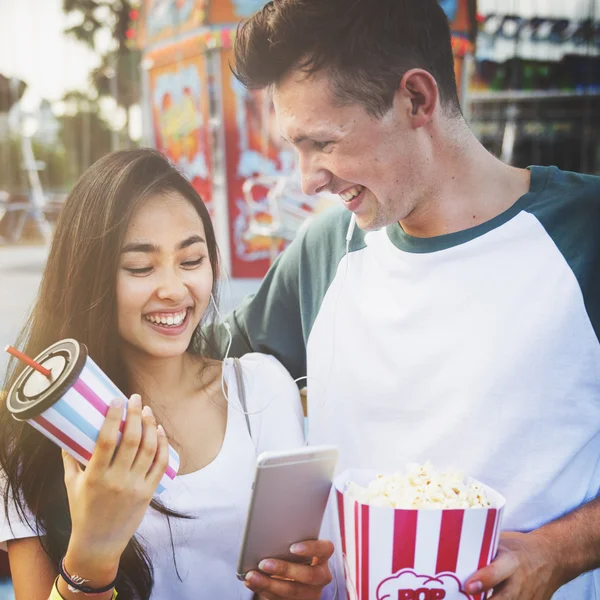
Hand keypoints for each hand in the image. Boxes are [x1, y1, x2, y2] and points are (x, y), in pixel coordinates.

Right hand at [62, 395, 168, 574]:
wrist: (99, 543)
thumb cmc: (82, 511)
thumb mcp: (72, 484)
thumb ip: (70, 459)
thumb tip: (66, 434)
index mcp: (95, 477)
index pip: (107, 440)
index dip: (114, 417)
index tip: (117, 399)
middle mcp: (117, 481)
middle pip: (132, 440)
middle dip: (135, 414)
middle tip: (135, 398)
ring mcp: (136, 487)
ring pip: (149, 449)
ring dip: (150, 426)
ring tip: (146, 411)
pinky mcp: (148, 493)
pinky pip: (160, 464)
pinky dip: (162, 445)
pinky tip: (159, 431)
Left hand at [245, 539, 333, 599]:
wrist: (296, 575)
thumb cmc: (294, 553)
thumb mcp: (297, 544)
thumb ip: (290, 540)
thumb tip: (268, 534)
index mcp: (323, 556)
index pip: (325, 549)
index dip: (311, 548)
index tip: (292, 547)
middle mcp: (321, 575)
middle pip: (308, 574)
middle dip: (284, 569)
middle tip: (264, 563)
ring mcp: (311, 592)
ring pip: (292, 591)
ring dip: (269, 584)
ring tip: (251, 575)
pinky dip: (263, 590)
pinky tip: (251, 582)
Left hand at [465, 531, 564, 598]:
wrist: (551, 559)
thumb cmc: (518, 548)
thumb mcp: (502, 543)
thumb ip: (483, 552)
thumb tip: (454, 553)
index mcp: (511, 562)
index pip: (496, 573)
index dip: (482, 581)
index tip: (468, 587)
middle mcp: (520, 583)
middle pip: (502, 599)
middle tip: (464, 599)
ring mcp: (527, 599)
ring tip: (470, 599)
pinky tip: (484, 599)